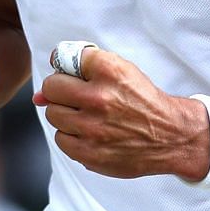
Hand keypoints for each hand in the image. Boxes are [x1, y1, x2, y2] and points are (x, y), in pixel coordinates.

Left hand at [35, 45, 209, 180]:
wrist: (171, 136)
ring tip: (87, 117)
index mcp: (109, 71)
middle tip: (78, 99)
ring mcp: (93, 128)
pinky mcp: (90, 152)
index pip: (66, 57)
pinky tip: (89, 134)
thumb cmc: (144, 102)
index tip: (77, 75)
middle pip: (52, 88)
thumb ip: (82, 70)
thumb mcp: (123, 71)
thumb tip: (39, 93)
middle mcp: (99, 98)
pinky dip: (71, 136)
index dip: (70, 68)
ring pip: (53, 114)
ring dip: (65, 115)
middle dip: (62, 92)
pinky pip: (61, 139)